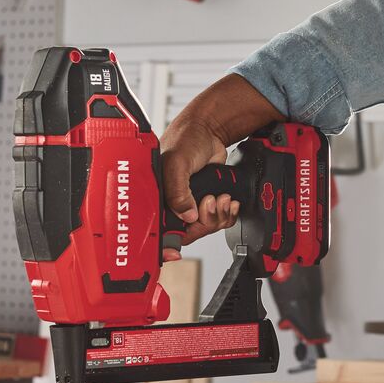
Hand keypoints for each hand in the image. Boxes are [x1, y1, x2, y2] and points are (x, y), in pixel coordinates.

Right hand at [158, 74, 285, 261]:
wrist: (210, 129)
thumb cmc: (186, 138)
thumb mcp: (176, 162)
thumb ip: (177, 189)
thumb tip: (186, 215)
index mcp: (155, 196)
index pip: (156, 230)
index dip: (163, 246)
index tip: (173, 253)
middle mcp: (170, 203)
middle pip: (186, 233)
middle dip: (203, 222)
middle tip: (209, 202)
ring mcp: (189, 204)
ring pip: (204, 228)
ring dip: (217, 216)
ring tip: (221, 197)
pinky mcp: (206, 201)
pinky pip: (217, 220)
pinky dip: (226, 213)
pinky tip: (228, 200)